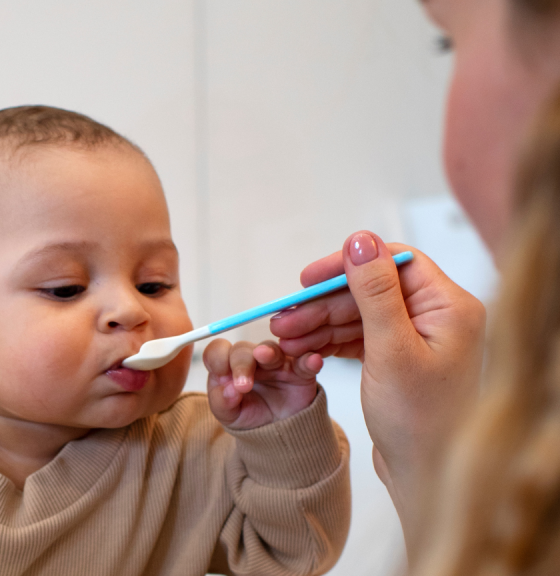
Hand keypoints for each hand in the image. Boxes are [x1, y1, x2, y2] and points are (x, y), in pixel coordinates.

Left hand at [203, 339, 322, 429]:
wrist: (277, 432)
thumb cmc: (248, 415)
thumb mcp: (228, 414)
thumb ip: (222, 402)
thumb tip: (228, 391)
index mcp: (228, 366)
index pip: (218, 351)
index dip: (217, 358)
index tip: (219, 373)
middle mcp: (251, 359)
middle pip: (242, 350)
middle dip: (241, 365)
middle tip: (243, 385)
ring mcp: (276, 363)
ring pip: (271, 349)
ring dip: (268, 352)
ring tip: (264, 356)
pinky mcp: (300, 371)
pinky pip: (305, 361)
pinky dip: (309, 360)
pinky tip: (312, 361)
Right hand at [269, 231, 484, 551]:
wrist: (427, 477)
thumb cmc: (420, 421)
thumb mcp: (391, 349)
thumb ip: (374, 292)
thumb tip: (360, 239)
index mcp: (449, 307)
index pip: (392, 263)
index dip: (346, 266)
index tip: (306, 279)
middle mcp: (437, 318)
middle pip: (369, 291)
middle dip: (322, 305)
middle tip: (283, 321)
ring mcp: (417, 340)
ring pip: (359, 315)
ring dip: (320, 324)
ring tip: (284, 340)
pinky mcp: (399, 360)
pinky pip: (359, 338)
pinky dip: (330, 342)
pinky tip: (303, 351)